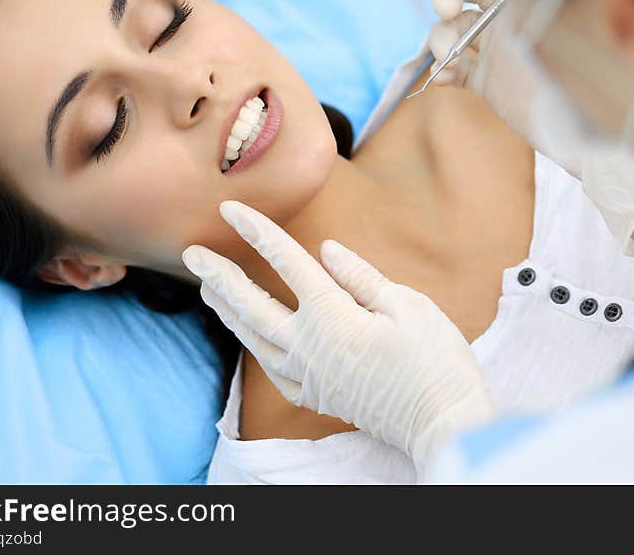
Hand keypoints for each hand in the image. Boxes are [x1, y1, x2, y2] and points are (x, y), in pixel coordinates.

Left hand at [182, 201, 494, 471]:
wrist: (443, 423)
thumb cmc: (435, 360)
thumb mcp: (408, 305)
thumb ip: (360, 276)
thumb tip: (326, 250)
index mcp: (332, 316)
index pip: (286, 262)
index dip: (257, 231)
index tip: (231, 210)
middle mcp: (308, 347)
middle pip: (251, 303)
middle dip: (218, 275)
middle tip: (191, 253)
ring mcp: (307, 376)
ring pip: (251, 338)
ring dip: (226, 311)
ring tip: (207, 290)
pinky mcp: (314, 396)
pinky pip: (270, 368)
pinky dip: (253, 347)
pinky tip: (248, 337)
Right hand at [405, 0, 633, 253]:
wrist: (592, 135)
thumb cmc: (591, 77)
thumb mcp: (571, 22)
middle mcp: (512, 15)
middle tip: (446, 12)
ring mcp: (498, 49)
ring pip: (450, 30)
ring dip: (441, 40)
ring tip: (452, 61)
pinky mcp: (488, 82)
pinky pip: (452, 68)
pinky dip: (441, 71)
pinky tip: (444, 80)